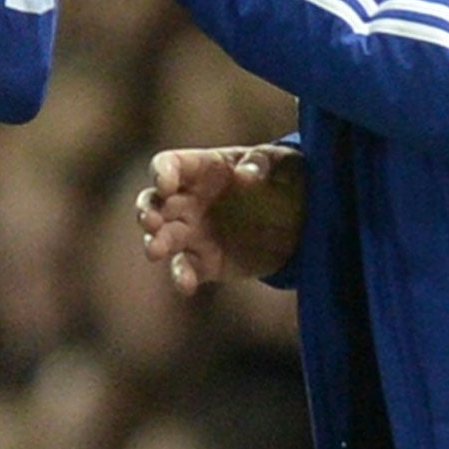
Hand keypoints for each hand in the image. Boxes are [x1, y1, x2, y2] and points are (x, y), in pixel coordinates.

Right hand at [137, 143, 305, 292]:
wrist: (301, 219)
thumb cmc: (283, 178)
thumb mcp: (281, 162)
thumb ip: (261, 163)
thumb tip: (245, 175)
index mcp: (202, 168)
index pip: (168, 165)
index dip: (161, 173)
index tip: (167, 185)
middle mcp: (189, 200)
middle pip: (154, 202)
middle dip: (148, 211)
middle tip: (152, 221)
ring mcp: (194, 232)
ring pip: (162, 237)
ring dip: (155, 243)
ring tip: (155, 250)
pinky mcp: (205, 261)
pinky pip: (186, 269)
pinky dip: (182, 277)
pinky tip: (186, 285)